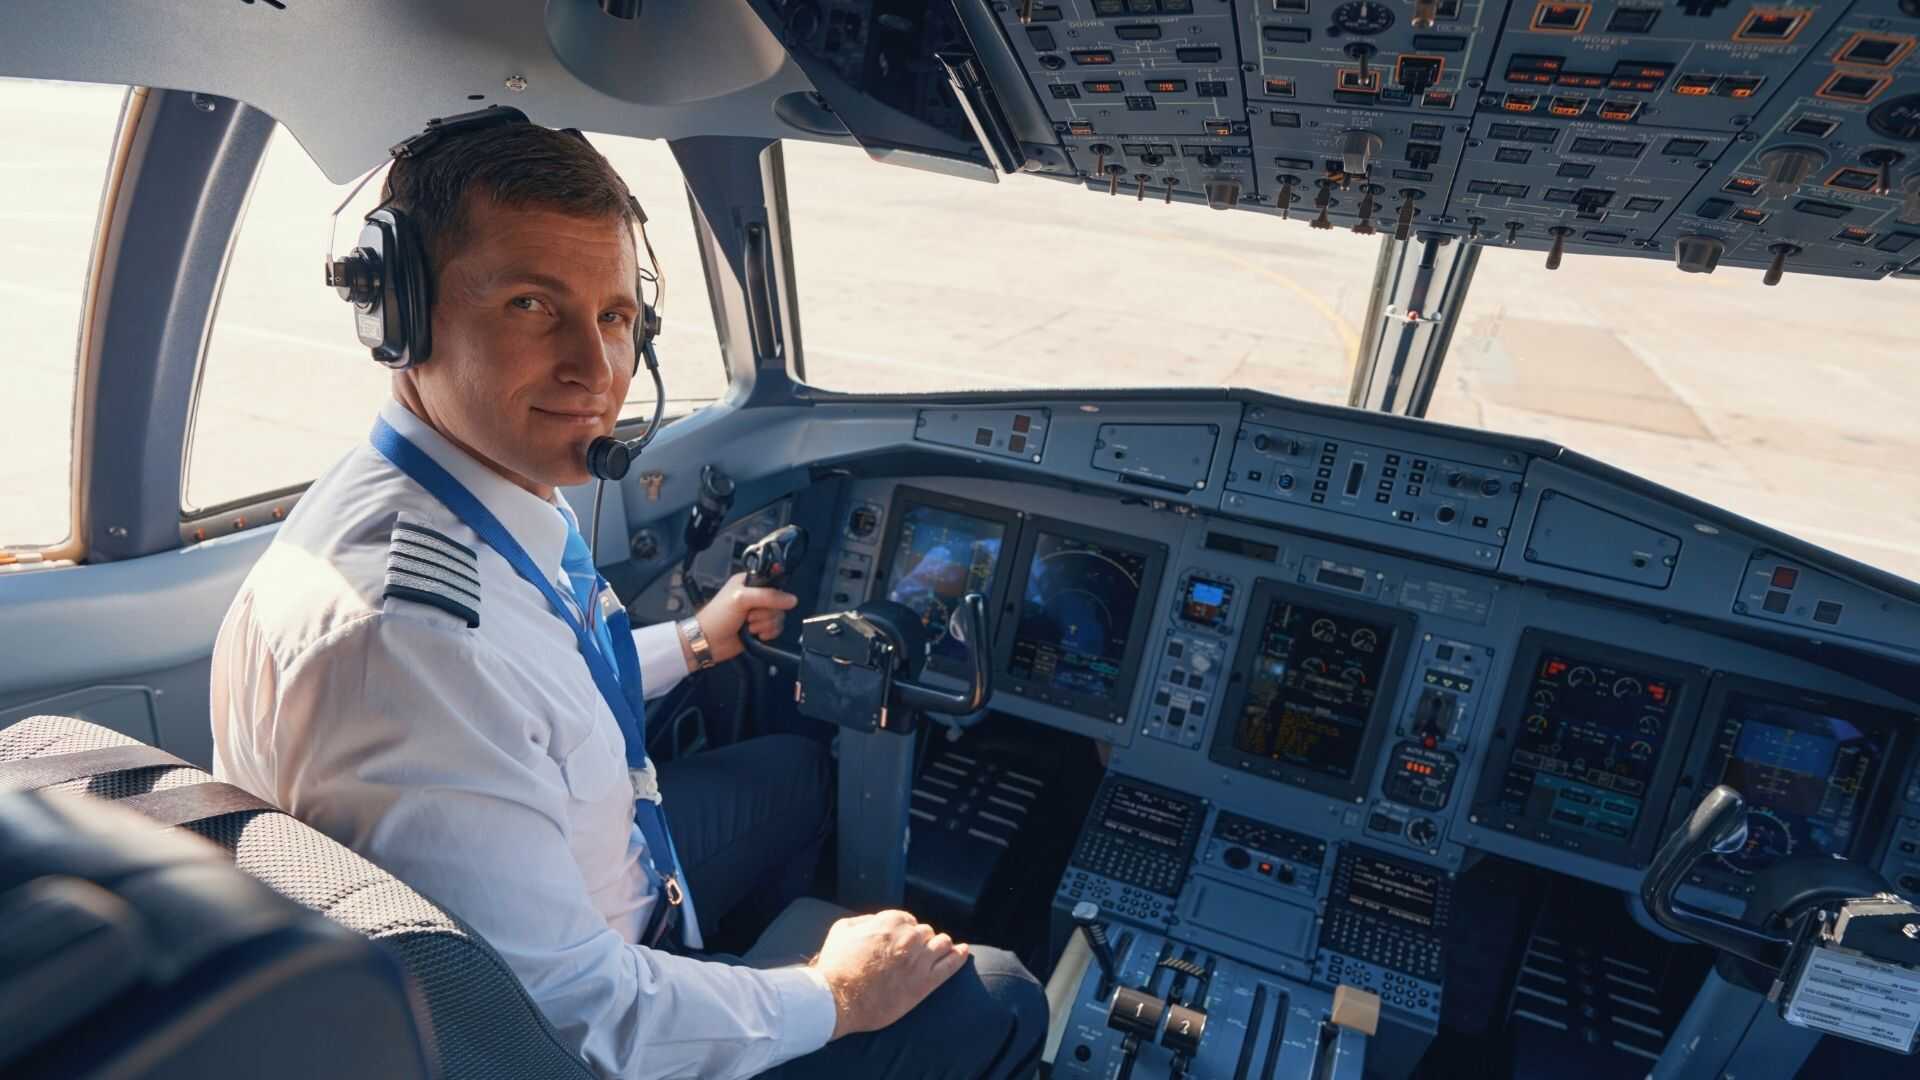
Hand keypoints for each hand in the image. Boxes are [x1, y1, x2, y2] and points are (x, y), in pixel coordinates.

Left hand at [691, 572, 797, 665]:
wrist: (708, 641)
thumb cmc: (717, 617)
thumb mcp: (741, 599)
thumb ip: (768, 596)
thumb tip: (791, 599)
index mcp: (749, 582)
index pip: (774, 583)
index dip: (774, 594)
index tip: (764, 602)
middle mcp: (755, 596)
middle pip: (779, 603)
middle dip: (765, 613)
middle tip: (749, 616)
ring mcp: (758, 613)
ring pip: (778, 617)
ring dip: (764, 625)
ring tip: (748, 626)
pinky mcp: (760, 628)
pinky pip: (776, 629)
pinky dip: (768, 633)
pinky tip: (756, 634)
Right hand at [809, 910, 969, 1039]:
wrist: (836, 1000)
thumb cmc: (836, 966)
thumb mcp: (842, 930)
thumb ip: (864, 920)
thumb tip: (877, 921)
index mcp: (890, 921)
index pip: (908, 920)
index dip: (903, 930)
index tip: (898, 941)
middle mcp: (909, 938)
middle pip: (925, 932)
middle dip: (920, 939)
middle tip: (911, 952)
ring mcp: (919, 960)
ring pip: (941, 944)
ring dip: (939, 945)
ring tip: (938, 950)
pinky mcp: (924, 984)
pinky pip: (950, 966)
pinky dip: (959, 956)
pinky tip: (963, 952)